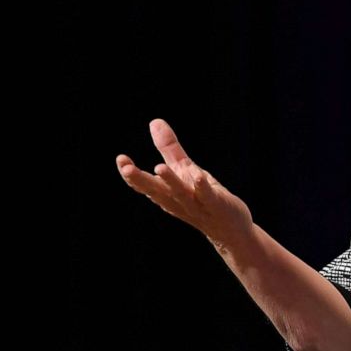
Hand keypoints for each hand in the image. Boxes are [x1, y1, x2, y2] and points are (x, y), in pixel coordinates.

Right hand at [116, 118, 253, 253]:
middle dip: (140, 180)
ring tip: (158, 167)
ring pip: (180, 194)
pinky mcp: (216, 205)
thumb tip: (154, 121)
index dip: (131, 174)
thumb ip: (168, 148)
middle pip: (156, 191)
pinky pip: (207, 196)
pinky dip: (202, 187)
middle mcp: (177, 201)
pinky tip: (199, 176)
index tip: (120, 159)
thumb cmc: (201, 196)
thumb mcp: (184, 169)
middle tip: (126, 168)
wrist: (229, 228)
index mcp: (166, 193)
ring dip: (169, 181)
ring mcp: (196, 205)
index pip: (145, 185)